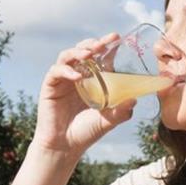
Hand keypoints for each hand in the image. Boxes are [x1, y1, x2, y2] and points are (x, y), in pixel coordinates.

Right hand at [32, 34, 136, 157]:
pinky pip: (56, 71)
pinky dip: (66, 70)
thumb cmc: (86, 132)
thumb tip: (135, 98)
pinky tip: (77, 76)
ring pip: (67, 56)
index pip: (99, 57)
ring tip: (89, 54)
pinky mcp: (50, 86)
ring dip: (78, 52)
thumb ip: (122, 111)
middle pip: (82, 51)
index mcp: (92, 80)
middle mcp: (77, 76)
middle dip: (93, 43)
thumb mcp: (108, 121)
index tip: (116, 37)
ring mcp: (63, 80)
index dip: (106, 45)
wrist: (66, 146)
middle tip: (103, 43)